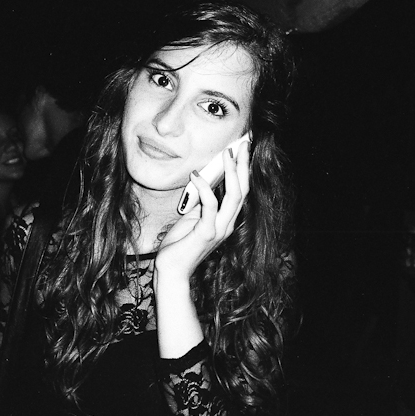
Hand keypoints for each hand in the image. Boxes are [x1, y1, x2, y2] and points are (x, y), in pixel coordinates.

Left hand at [156, 141, 250, 278]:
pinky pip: (210, 205)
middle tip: (243, 144)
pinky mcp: (206, 233)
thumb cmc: (179, 246)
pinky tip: (195, 175)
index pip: (240, 192)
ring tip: (227, 153)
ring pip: (233, 196)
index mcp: (225, 221)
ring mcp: (219, 230)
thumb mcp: (192, 219)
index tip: (242, 150)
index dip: (243, 171)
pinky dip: (204, 188)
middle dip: (243, 165)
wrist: (171, 271)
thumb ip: (201, 204)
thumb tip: (203, 182)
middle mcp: (227, 225)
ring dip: (231, 172)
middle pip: (242, 190)